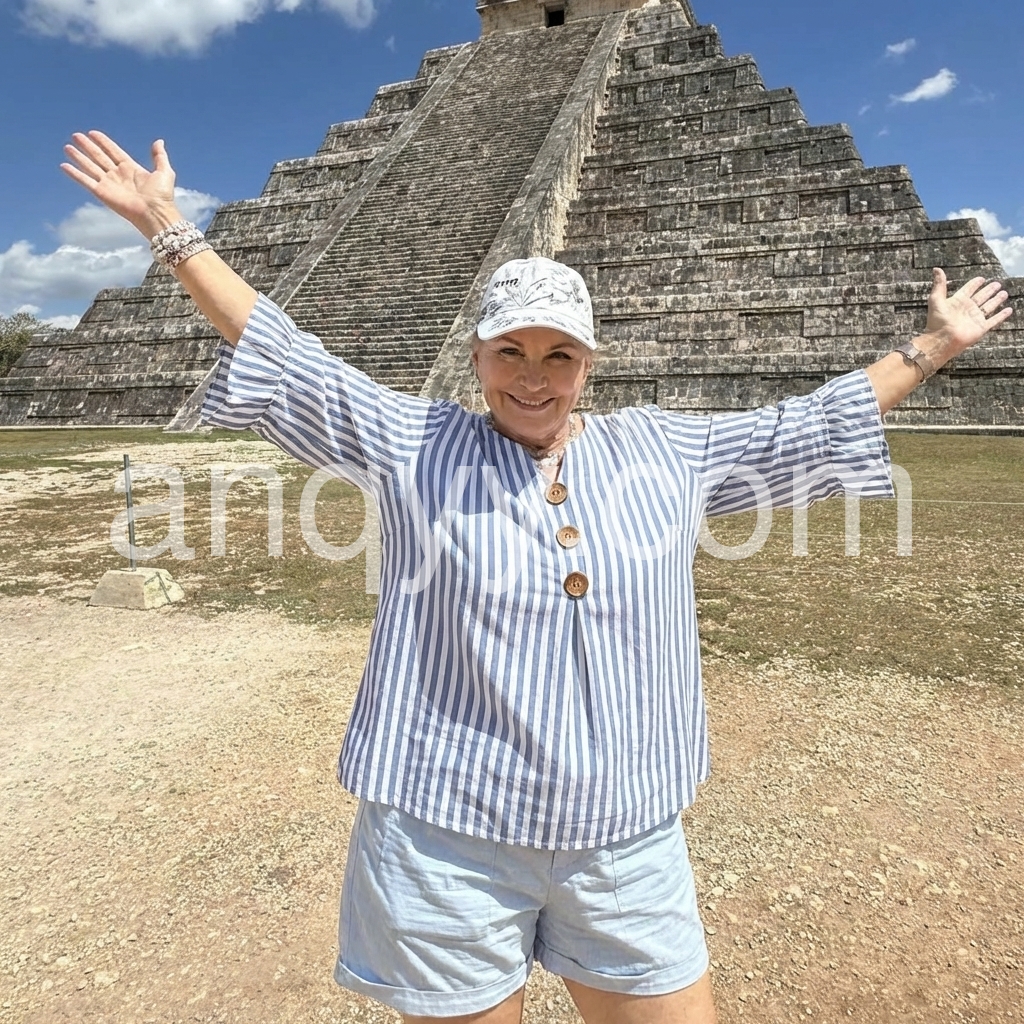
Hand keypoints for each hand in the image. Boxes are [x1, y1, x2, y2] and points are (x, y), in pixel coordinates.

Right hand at [61, 131, 181, 240]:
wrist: (155, 213)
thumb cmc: (162, 196)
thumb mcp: (164, 171)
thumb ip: (160, 156)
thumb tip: (159, 141)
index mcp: (131, 169)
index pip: (113, 151)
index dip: (103, 142)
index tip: (92, 133)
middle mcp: (118, 175)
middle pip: (99, 157)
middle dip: (87, 146)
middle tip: (75, 135)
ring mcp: (109, 184)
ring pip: (90, 166)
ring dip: (78, 157)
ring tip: (67, 147)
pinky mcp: (102, 193)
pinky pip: (85, 181)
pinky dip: (74, 174)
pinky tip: (64, 165)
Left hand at [924, 267, 1012, 358]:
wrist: (942, 340)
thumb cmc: (937, 320)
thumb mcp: (936, 299)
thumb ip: (939, 284)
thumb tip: (936, 269)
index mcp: (958, 301)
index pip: (968, 290)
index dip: (974, 284)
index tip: (981, 279)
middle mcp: (968, 309)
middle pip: (981, 297)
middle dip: (989, 290)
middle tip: (997, 284)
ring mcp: (975, 318)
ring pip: (989, 306)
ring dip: (996, 300)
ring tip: (1004, 293)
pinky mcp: (981, 327)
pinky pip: (994, 320)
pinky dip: (1001, 315)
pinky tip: (1008, 310)